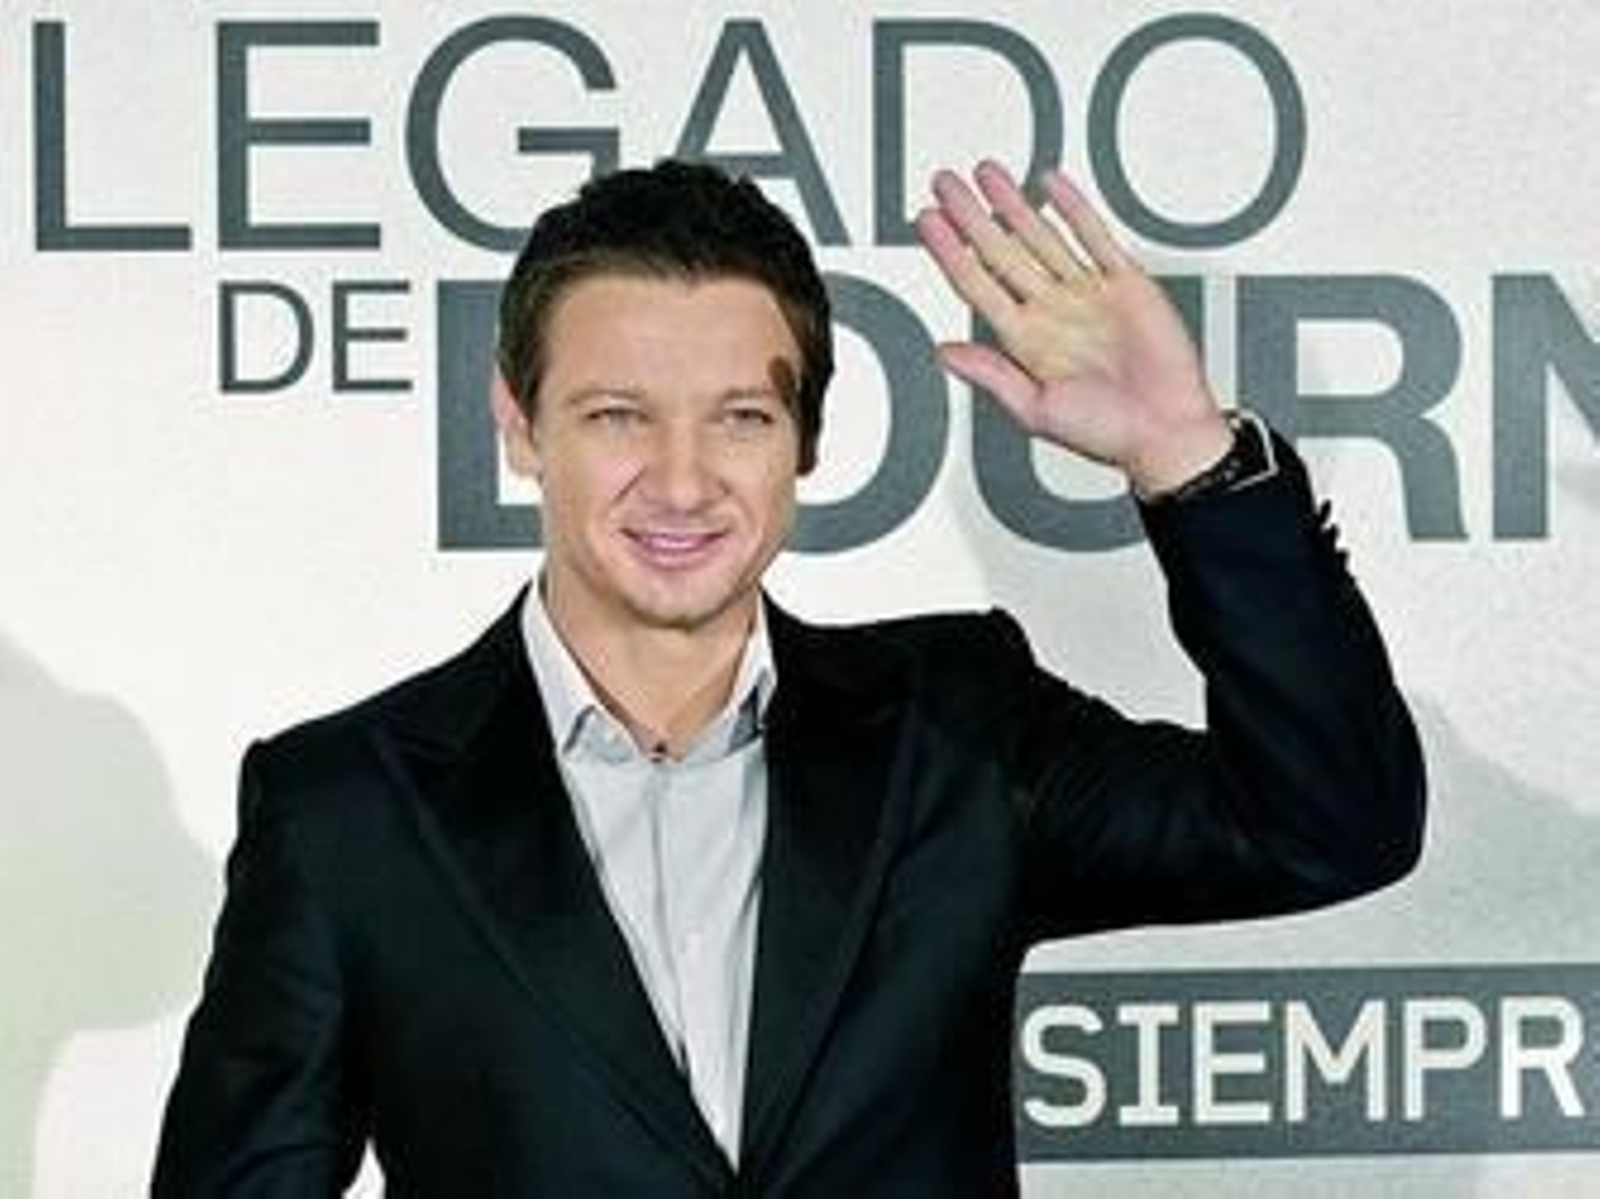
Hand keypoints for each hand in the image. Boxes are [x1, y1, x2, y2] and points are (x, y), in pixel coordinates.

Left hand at [914, 161, 1231, 494]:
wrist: (1166, 432)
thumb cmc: (1105, 433)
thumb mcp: (1036, 410)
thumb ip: (991, 375)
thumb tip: (943, 353)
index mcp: (1025, 341)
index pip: (975, 283)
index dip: (949, 251)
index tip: (926, 222)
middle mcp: (1051, 312)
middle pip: (1000, 251)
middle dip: (971, 216)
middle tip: (945, 184)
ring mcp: (1086, 294)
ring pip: (1041, 236)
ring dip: (1013, 204)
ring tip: (987, 174)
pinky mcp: (1126, 283)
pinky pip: (1094, 236)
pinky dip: (1074, 208)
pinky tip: (1049, 185)